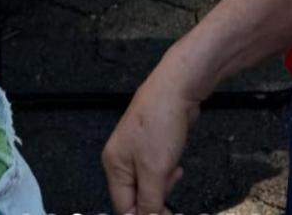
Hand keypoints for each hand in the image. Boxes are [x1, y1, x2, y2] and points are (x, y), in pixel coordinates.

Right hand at [103, 72, 199, 214]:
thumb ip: (149, 202)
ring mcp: (136, 150)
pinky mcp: (152, 144)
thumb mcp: (155, 171)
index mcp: (114, 166)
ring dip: (164, 184)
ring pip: (149, 185)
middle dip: (157, 197)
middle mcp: (121, 159)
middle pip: (136, 197)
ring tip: (174, 168)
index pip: (124, 208)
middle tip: (170, 181)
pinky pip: (157, 171)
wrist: (178, 88)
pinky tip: (175, 163)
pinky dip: (167, 171)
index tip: (166, 213)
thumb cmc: (161, 126)